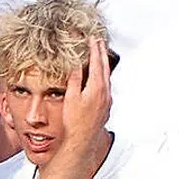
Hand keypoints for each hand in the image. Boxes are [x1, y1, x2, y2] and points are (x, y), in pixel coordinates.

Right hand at [53, 38, 113, 173]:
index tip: (92, 38)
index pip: (96, 62)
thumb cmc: (75, 122)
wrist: (82, 140)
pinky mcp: (106, 106)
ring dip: (103, 64)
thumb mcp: (71, 97)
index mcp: (96, 87)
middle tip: (98, 41)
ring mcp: (107, 99)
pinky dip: (103, 76)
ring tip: (99, 55)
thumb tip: (75, 63)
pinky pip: (106, 85)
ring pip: (107, 76)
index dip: (94, 49)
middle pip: (104, 67)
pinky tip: (99, 77)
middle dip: (101, 53)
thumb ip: (74, 78)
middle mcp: (105, 92)